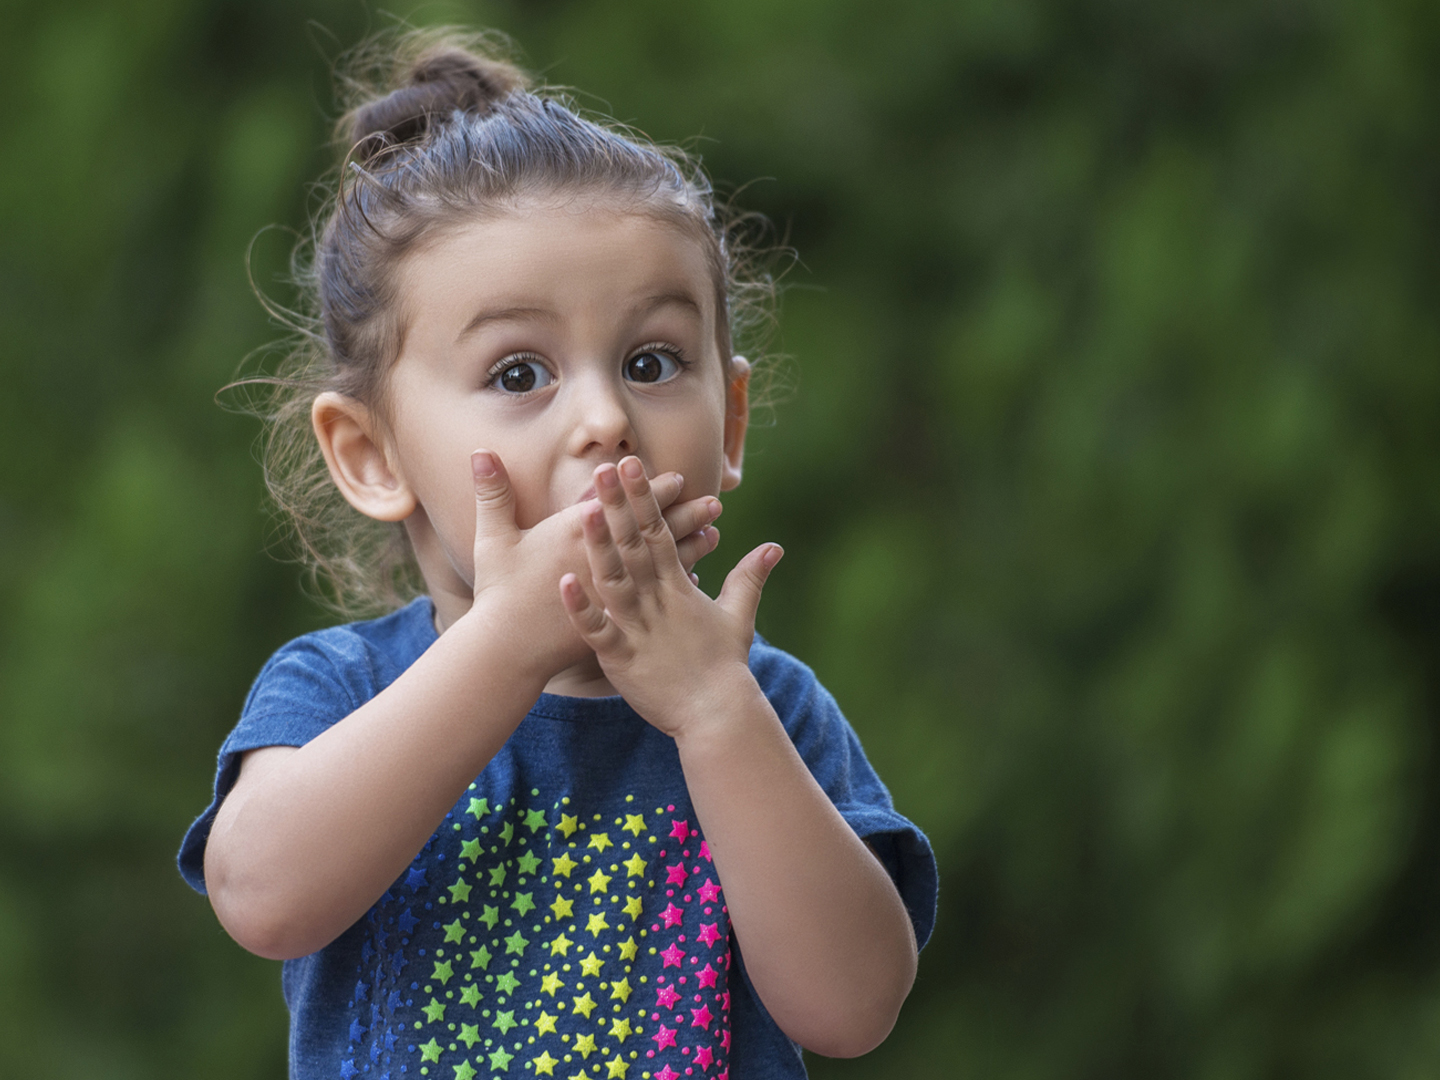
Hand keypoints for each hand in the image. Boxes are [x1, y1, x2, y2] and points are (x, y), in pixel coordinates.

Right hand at [465, 451, 722, 678]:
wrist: (508, 651)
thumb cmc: (499, 592)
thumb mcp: (493, 538)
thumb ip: (492, 493)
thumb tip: (479, 451)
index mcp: (577, 535)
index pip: (623, 504)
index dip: (651, 489)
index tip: (678, 478)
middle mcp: (604, 560)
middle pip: (650, 531)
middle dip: (683, 514)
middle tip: (713, 501)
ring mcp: (615, 592)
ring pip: (661, 563)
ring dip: (690, 547)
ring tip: (715, 535)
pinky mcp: (621, 619)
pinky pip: (658, 597)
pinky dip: (675, 588)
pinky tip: (697, 579)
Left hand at [558, 455, 781, 735]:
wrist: (718, 714)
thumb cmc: (724, 666)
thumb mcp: (738, 616)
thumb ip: (750, 577)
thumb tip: (774, 547)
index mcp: (678, 586)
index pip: (659, 531)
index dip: (644, 497)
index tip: (631, 464)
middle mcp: (657, 600)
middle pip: (635, 545)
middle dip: (619, 505)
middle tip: (604, 467)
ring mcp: (638, 628)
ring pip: (615, 580)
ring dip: (599, 546)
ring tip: (582, 511)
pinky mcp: (622, 657)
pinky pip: (598, 630)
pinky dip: (581, 607)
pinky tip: (563, 582)